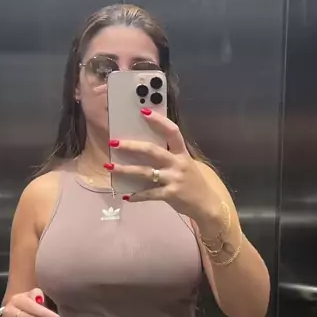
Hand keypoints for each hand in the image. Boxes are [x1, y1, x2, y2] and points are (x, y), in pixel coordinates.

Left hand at [108, 109, 220, 224]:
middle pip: (152, 151)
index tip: (143, 112)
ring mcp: (173, 179)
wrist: (206, 204)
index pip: (172, 132)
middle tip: (114, 143)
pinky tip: (127, 196)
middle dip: (132, 146)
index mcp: (182, 153)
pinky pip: (149, 194)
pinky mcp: (170, 194)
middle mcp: (178, 163)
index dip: (159, 121)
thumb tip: (146, 148)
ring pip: (145, 172)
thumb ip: (171, 156)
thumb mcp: (186, 164)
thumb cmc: (193, 182)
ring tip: (109, 166)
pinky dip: (137, 195)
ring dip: (125, 169)